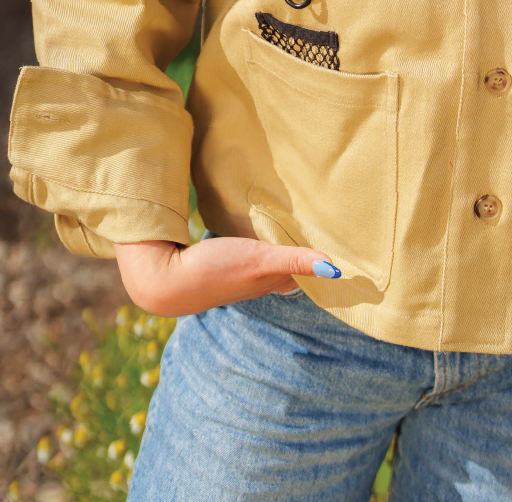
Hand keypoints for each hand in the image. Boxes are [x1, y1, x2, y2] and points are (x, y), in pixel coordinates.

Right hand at [113, 236, 340, 316]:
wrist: (164, 278)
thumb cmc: (215, 270)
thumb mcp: (261, 261)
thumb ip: (295, 261)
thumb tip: (336, 271)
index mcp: (270, 280)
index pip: (307, 277)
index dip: (325, 268)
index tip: (347, 260)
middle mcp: (258, 280)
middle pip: (292, 271)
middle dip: (310, 259)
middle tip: (331, 245)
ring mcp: (239, 273)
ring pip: (272, 264)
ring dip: (287, 251)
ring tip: (303, 236)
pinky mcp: (221, 262)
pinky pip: (251, 253)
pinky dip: (264, 244)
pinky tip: (262, 231)